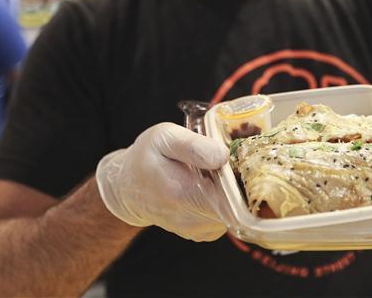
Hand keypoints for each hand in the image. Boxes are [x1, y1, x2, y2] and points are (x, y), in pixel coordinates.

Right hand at [95, 122, 228, 240]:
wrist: (128, 189)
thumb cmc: (146, 158)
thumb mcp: (164, 138)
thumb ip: (194, 146)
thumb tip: (224, 156)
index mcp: (183, 193)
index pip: (232, 194)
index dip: (243, 175)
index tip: (240, 157)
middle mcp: (193, 218)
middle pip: (239, 203)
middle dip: (241, 181)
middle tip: (230, 160)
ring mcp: (200, 229)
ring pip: (236, 210)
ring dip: (234, 190)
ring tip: (217, 172)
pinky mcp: (204, 233)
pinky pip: (228, 216)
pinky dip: (227, 200)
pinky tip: (212, 185)